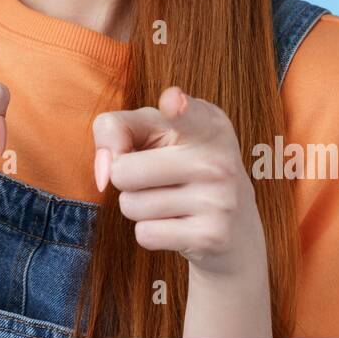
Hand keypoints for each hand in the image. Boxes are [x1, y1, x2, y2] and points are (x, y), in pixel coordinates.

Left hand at [92, 85, 267, 280]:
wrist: (235, 226)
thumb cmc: (180, 164)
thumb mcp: (154, 131)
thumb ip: (116, 128)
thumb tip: (102, 169)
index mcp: (208, 124)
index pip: (188, 113)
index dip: (178, 107)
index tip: (173, 100)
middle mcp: (218, 159)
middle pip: (122, 170)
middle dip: (126, 179)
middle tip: (158, 178)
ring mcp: (219, 199)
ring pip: (130, 205)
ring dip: (139, 207)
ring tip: (172, 200)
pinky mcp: (212, 237)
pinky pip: (145, 234)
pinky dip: (152, 232)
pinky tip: (179, 224)